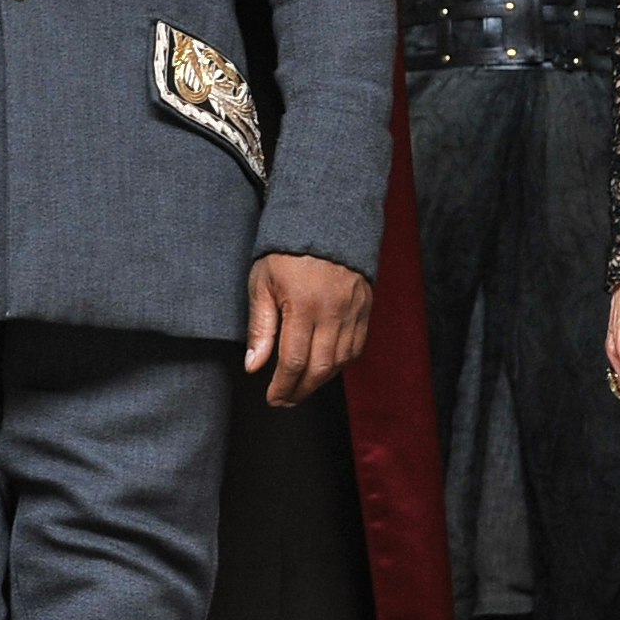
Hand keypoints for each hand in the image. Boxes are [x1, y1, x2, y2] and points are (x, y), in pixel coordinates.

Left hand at [243, 252, 373, 406]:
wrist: (326, 219)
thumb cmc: (286, 251)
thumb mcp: (262, 283)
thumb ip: (260, 327)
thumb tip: (254, 366)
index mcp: (304, 305)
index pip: (294, 361)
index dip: (283, 386)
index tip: (272, 398)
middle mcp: (332, 312)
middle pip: (320, 368)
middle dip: (301, 391)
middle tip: (285, 400)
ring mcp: (353, 311)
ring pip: (340, 362)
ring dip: (320, 381)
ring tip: (301, 388)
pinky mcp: (365, 308)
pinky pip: (356, 347)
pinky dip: (340, 364)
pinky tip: (324, 368)